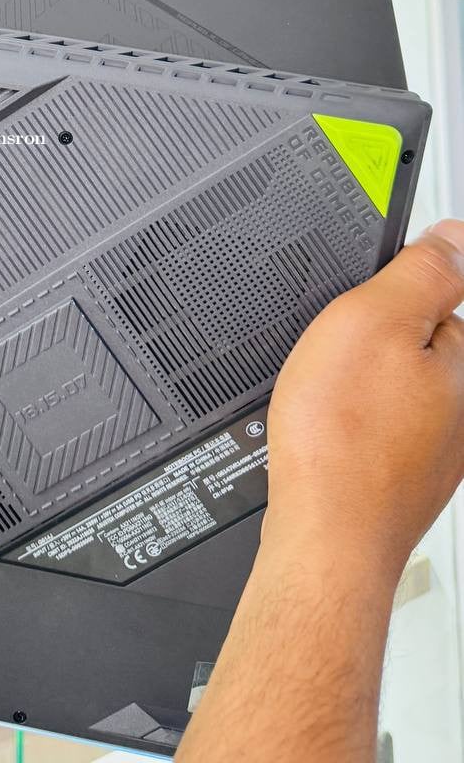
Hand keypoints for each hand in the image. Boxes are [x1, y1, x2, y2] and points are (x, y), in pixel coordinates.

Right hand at [264, 219, 463, 583]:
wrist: (323, 536)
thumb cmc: (342, 439)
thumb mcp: (372, 321)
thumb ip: (419, 273)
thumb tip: (453, 237)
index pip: (440, 294)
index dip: (387, 291)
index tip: (354, 312)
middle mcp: (463, 407)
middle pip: (413, 342)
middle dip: (371, 339)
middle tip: (331, 354)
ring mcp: (436, 447)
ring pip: (390, 387)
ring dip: (355, 383)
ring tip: (323, 395)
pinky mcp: (403, 475)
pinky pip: (374, 426)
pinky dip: (348, 421)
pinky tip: (325, 430)